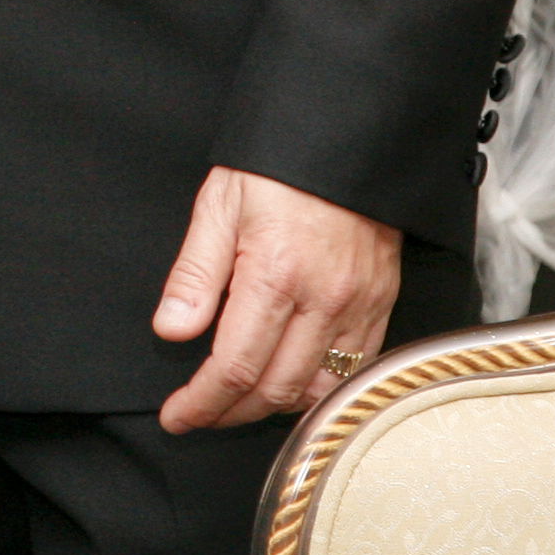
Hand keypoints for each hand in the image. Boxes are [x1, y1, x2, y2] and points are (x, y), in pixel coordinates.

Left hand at [150, 165, 402, 429]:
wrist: (345, 138)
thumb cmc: (276, 167)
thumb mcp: (218, 206)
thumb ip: (195, 275)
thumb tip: (172, 332)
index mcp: (275, 276)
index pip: (235, 367)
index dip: (202, 402)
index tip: (177, 416)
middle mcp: (324, 300)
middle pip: (277, 389)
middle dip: (232, 412)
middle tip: (200, 413)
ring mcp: (359, 305)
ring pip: (319, 388)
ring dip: (277, 405)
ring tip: (241, 402)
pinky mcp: (383, 302)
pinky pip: (356, 367)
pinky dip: (321, 386)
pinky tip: (293, 381)